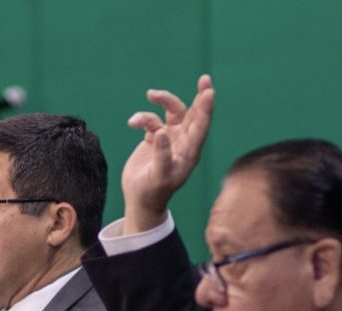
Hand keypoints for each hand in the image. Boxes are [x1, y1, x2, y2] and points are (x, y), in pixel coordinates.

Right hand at [120, 74, 215, 232]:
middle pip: (194, 114)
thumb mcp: (159, 176)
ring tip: (150, 94)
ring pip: (172, 112)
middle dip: (199, 96)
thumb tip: (161, 132)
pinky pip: (152, 121)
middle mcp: (183, 142)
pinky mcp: (155, 139)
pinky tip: (132, 123)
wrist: (140, 200)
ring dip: (163, 101)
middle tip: (205, 79)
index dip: (205, 108)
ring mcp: (169, 139)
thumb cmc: (153, 191)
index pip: (201, 125)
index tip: (208, 92)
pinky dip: (143, 118)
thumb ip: (162, 154)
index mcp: (189, 151)